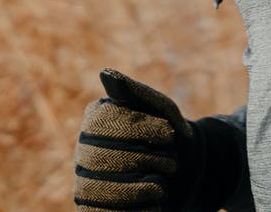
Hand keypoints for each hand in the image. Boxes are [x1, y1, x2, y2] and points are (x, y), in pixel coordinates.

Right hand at [74, 69, 198, 210]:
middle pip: (102, 158)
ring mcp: (86, 182)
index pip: (106, 122)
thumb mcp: (161, 111)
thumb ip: (136, 93)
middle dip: (145, 160)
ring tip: (161, 185)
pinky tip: (153, 204)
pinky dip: (136, 211)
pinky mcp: (94, 210)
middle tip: (171, 162)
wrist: (187, 172)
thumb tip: (106, 73)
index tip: (169, 133)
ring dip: (141, 189)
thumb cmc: (169, 135)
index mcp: (95, 119)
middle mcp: (83, 151)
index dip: (140, 129)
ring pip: (100, 190)